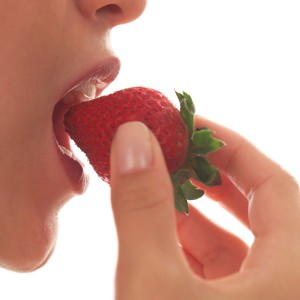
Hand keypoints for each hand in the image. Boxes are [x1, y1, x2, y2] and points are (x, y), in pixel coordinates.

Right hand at [109, 119, 299, 299]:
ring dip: (193, 209)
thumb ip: (143, 207)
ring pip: (234, 239)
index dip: (228, 147)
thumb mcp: (153, 284)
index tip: (188, 127)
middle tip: (171, 152)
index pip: (272, 184)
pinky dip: (188, 243)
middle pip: (257, 208)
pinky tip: (157, 228)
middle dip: (208, 175)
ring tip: (156, 185)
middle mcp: (288, 286)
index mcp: (294, 275)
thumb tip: (133, 138)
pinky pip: (220, 268)